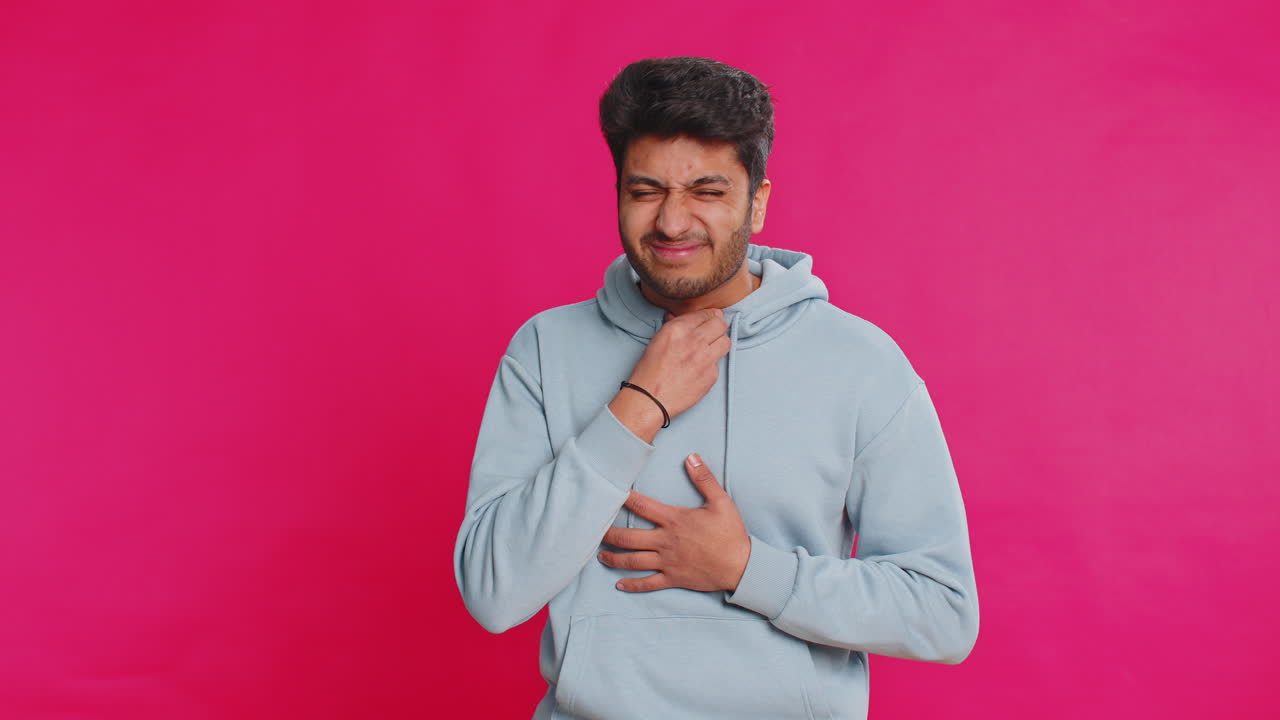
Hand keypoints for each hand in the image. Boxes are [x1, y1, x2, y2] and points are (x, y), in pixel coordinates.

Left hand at [598, 453, 750, 592]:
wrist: (740, 566)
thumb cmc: (730, 534)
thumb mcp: (721, 502)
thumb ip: (704, 478)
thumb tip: (692, 457)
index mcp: (673, 520)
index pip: (641, 506)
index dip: (623, 498)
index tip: (609, 493)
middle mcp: (665, 541)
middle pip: (628, 537)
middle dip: (609, 534)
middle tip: (595, 530)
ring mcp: (667, 562)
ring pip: (632, 561)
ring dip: (613, 558)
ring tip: (601, 555)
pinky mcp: (672, 578)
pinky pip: (648, 583)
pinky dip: (632, 585)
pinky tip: (619, 584)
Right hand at [617, 308, 729, 419]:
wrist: (650, 398)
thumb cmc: (649, 370)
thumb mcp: (657, 340)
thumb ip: (673, 326)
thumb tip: (677, 317)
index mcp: (679, 329)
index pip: (705, 314)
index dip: (707, 317)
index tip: (708, 320)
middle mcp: (695, 341)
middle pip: (720, 324)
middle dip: (717, 326)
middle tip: (712, 332)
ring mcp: (705, 359)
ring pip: (726, 342)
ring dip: (719, 343)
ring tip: (710, 349)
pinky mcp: (711, 375)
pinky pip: (718, 363)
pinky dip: (711, 364)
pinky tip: (700, 369)